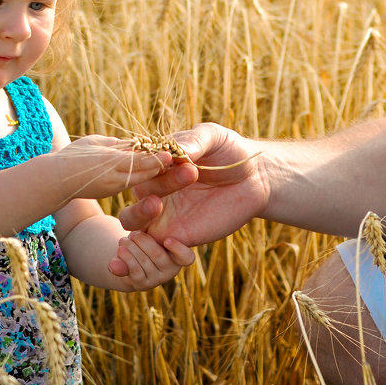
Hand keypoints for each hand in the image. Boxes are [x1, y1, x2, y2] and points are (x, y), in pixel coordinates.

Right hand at [55, 135, 171, 199]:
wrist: (56, 179)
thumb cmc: (74, 156)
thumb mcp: (97, 143)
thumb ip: (116, 144)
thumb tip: (134, 143)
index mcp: (111, 163)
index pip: (139, 160)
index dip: (156, 158)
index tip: (171, 154)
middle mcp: (116, 176)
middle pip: (144, 171)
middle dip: (162, 167)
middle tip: (182, 162)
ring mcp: (115, 185)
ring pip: (141, 178)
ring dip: (157, 172)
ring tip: (174, 167)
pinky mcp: (113, 190)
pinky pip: (133, 181)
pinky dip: (145, 175)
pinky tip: (156, 171)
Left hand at [108, 230, 195, 289]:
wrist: (131, 260)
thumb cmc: (144, 241)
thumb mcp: (148, 233)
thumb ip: (144, 232)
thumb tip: (134, 242)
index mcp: (178, 255)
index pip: (187, 258)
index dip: (178, 249)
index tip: (167, 240)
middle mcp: (171, 270)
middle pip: (158, 255)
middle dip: (142, 241)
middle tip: (133, 234)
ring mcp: (158, 280)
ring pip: (144, 262)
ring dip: (130, 248)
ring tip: (123, 241)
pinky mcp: (144, 285)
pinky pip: (135, 272)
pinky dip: (126, 259)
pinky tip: (120, 250)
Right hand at [118, 123, 267, 246]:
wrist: (255, 178)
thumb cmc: (229, 152)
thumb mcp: (212, 136)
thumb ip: (192, 141)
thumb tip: (174, 150)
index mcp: (155, 163)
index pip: (136, 164)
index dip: (144, 162)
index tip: (168, 157)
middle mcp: (153, 188)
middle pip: (136, 190)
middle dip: (156, 183)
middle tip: (189, 174)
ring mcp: (162, 214)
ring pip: (131, 221)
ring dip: (138, 214)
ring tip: (156, 206)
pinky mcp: (177, 236)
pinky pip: (156, 248)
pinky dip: (156, 248)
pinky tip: (173, 240)